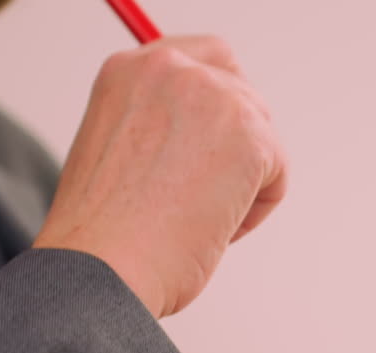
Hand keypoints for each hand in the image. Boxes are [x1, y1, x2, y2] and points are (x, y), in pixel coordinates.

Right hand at [32, 36, 288, 317]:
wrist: (99, 270)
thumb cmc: (100, 237)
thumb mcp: (114, 155)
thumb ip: (154, 127)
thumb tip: (205, 140)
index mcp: (128, 71)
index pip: (201, 59)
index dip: (216, 101)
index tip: (211, 142)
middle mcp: (171, 69)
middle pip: (243, 92)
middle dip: (233, 147)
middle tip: (197, 199)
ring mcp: (214, 97)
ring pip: (260, 136)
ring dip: (239, 183)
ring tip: (190, 221)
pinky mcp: (250, 138)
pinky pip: (276, 174)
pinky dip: (253, 212)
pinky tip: (209, 232)